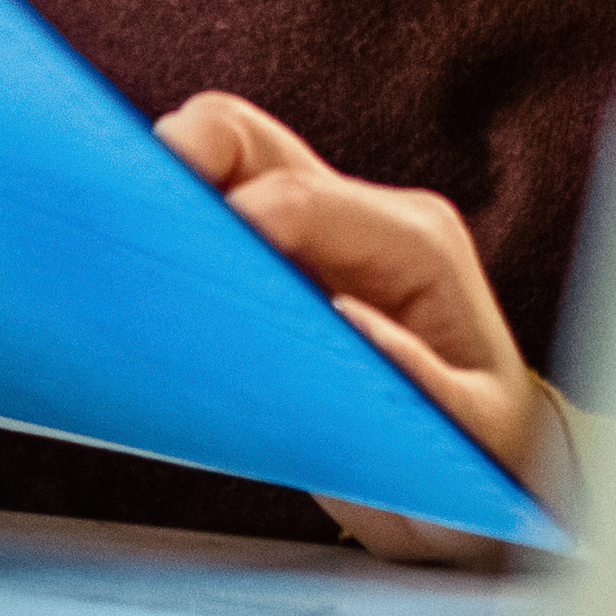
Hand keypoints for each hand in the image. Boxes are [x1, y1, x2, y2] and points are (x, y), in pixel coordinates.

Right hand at [147, 94, 570, 566]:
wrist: (492, 474)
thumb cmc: (484, 459)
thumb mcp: (475, 440)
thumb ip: (427, 388)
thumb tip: (353, 325)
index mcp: (415, 245)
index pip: (301, 198)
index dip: (231, 216)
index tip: (180, 258)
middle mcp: (367, 219)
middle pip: (248, 141)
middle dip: (179, 153)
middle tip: (126, 203)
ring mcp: (324, 233)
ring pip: (222, 164)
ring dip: (166, 191)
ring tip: (124, 242)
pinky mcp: (289, 261)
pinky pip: (216, 214)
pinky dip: (171, 226)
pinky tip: (144, 270)